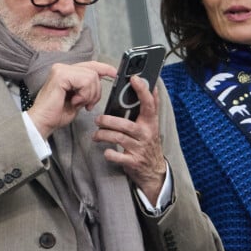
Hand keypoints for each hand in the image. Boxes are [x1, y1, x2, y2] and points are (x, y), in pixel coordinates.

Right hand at [27, 61, 116, 137]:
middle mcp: (62, 68)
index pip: (90, 65)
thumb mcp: (79, 99)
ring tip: (78, 103)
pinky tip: (74, 101)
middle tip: (87, 104)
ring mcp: (61, 70)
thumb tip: (100, 80)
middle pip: (93, 72)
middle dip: (95, 92)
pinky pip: (85, 81)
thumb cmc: (56, 114)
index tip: (114, 73)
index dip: (104, 68)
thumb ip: (87, 88)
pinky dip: (84, 94)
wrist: (43, 122)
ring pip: (91, 77)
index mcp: (66, 72)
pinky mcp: (61, 75)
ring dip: (89, 94)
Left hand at [93, 75, 166, 203]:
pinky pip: (117, 156)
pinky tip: (106, 151)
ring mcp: (139, 149)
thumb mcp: (150, 126)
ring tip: (96, 134)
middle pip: (126, 124)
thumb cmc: (148, 144)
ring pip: (118, 138)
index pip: (149, 104)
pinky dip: (109, 153)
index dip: (143, 91)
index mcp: (150, 123)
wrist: (154, 171)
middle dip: (108, 121)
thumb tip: (147, 86)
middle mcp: (146, 134)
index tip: (134, 79)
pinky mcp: (133, 161)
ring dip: (104, 135)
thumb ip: (146, 110)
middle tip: (98, 119)